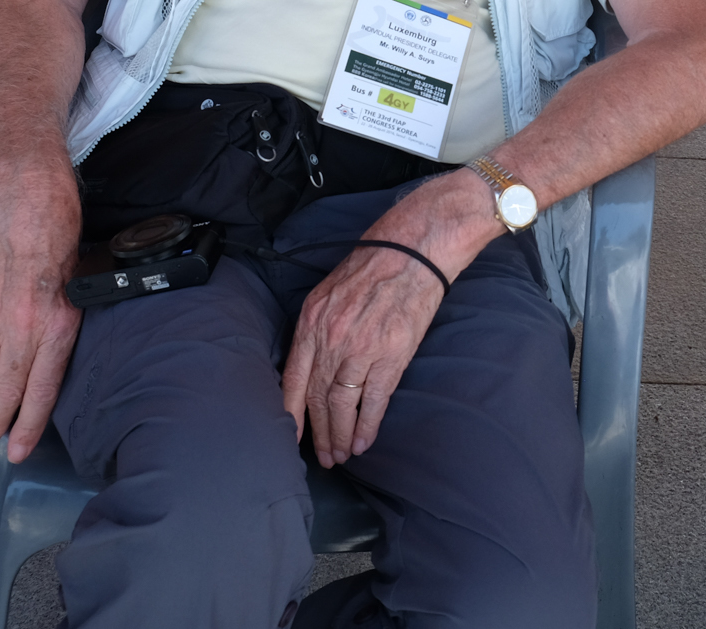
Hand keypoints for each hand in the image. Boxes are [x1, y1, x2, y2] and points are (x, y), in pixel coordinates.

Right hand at [0, 161, 83, 461]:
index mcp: (56, 322)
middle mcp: (21, 324)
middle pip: (3, 390)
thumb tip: (57, 351)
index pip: (39, 389)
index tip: (17, 451)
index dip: (27, 425)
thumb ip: (66, 318)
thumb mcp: (81, 279)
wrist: (26, 190)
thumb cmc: (60, 229)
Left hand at [281, 169, 488, 465]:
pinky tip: (365, 441)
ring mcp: (360, 351)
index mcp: (311, 323)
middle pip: (317, 399)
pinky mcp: (391, 356)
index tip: (293, 437)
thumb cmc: (374, 265)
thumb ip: (317, 327)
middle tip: (324, 456)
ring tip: (342, 455)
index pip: (292, 379)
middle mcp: (330, 340)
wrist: (413, 250)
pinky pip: (374, 401)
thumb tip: (312, 362)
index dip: (292, 414)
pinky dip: (368, 425)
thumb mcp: (329, 292)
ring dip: (341, 436)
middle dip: (320, 433)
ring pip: (342, 406)